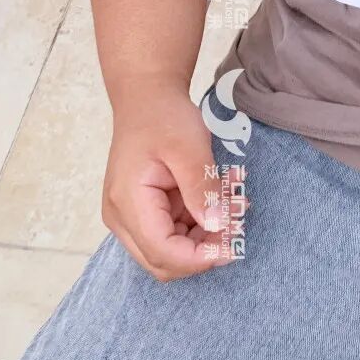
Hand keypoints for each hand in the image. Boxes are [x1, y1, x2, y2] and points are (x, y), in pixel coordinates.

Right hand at [102, 77, 243, 281]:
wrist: (146, 98)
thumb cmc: (163, 117)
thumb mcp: (189, 147)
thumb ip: (202, 189)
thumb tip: (217, 228)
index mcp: (127, 203)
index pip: (162, 251)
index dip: (198, 257)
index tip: (233, 245)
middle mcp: (122, 218)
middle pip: (163, 261)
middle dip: (203, 251)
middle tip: (238, 227)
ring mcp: (130, 217)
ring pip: (170, 250)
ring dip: (205, 237)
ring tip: (235, 205)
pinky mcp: (143, 212)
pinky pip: (173, 231)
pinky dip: (200, 223)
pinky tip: (223, 200)